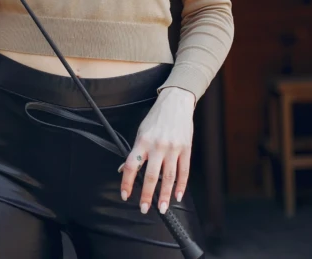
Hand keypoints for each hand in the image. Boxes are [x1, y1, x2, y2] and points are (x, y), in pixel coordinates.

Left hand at [120, 87, 195, 214]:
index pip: (131, 166)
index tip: (125, 195)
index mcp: (143, 141)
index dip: (127, 182)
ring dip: (166, 195)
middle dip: (147, 195)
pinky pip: (184, 171)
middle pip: (151, 176)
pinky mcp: (186, 149)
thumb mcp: (141, 132)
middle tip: (144, 208)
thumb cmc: (156, 118)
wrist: (176, 103)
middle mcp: (158, 146)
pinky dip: (181, 186)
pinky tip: (178, 196)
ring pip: (169, 177)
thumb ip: (135, 151)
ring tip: (162, 208)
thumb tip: (124, 169)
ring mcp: (173, 148)